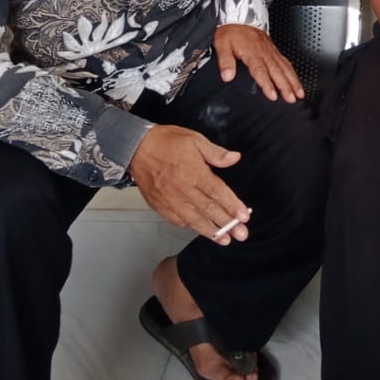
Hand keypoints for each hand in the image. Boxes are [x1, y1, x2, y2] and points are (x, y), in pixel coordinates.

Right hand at [129, 124, 251, 243]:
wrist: (136, 149)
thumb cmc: (166, 143)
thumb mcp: (194, 139)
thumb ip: (215, 152)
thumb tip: (235, 158)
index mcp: (194, 172)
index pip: (217, 192)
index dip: (232, 205)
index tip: (244, 216)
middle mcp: (183, 189)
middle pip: (208, 209)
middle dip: (227, 223)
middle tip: (241, 234)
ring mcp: (171, 200)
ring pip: (194, 219)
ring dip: (211, 231)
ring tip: (225, 240)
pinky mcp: (161, 206)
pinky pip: (178, 220)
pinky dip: (190, 226)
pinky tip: (201, 230)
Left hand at [215, 24, 303, 102]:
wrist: (240, 16)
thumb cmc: (231, 30)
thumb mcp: (222, 44)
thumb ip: (225, 61)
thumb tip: (227, 76)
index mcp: (251, 52)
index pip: (260, 70)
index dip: (267, 84)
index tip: (273, 95)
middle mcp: (264, 52)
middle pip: (277, 71)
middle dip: (285, 86)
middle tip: (291, 98)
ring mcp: (271, 50)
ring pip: (285, 67)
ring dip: (293, 81)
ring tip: (299, 93)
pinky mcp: (274, 49)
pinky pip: (286, 61)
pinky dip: (293, 72)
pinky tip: (296, 80)